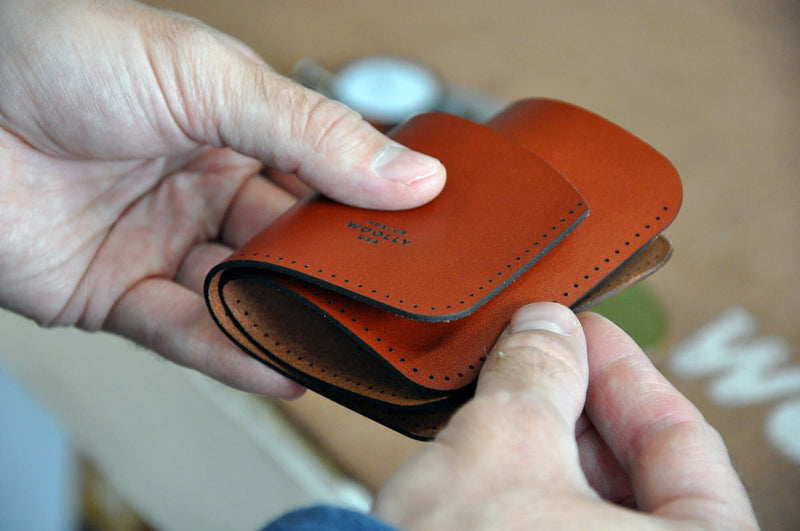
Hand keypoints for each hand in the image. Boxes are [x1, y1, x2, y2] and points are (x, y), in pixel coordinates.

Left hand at [0, 0, 444, 395]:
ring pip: (243, 296)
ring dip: (287, 322)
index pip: (320, 180)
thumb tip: (412, 175)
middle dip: (333, 274)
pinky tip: (280, 367)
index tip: (421, 237)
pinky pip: (184, 332)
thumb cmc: (62, 53)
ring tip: (345, 345)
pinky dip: (230, 353)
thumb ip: (313, 134)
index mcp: (231, 129)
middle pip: (287, 246)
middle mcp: (200, 189)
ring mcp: (160, 244)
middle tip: (389, 300)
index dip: (367, 209)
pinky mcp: (113, 295)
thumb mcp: (210, 78)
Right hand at [373, 303, 757, 528]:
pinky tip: (491, 464)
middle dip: (579, 409)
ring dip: (548, 452)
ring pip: (592, 514)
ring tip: (506, 402)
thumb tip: (546, 328)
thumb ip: (538, 374)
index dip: (621, 369)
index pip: (683, 442)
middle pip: (639, 479)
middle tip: (537, 357)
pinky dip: (528, 500)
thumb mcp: (502, 447)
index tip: (582, 329)